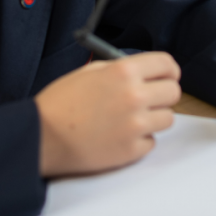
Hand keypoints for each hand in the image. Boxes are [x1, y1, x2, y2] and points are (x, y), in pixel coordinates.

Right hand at [34, 52, 180, 177]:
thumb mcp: (89, 72)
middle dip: (163, 94)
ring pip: (167, 118)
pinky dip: (140, 140)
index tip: (167, 75)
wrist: (42, 137)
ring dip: (153, 118)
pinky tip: (120, 136)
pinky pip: (152, 142)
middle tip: (149, 99)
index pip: (167, 64)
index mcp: (124, 72)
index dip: (169, 70)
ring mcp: (135, 125)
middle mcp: (134, 96)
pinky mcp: (131, 150)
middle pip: (173, 92)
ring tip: (131, 119)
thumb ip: (120, 70)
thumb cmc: (60, 103)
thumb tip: (143, 72)